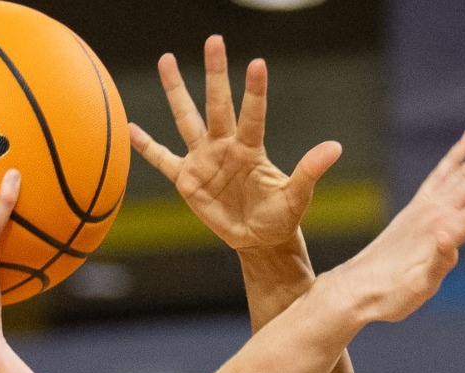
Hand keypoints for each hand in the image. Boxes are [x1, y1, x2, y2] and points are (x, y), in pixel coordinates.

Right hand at [130, 36, 341, 253]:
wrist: (259, 240)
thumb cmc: (281, 217)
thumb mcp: (297, 197)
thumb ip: (309, 171)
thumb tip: (334, 147)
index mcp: (251, 150)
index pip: (252, 115)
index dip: (254, 92)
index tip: (256, 63)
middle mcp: (225, 147)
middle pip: (217, 105)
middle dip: (215, 73)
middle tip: (214, 40)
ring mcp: (203, 160)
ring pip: (186, 119)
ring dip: (176, 91)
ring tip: (167, 59)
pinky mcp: (187, 180)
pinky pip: (162, 159)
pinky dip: (146, 146)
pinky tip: (130, 128)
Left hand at [325, 124, 464, 323]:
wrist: (354, 290)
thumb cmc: (389, 297)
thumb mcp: (419, 288)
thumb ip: (438, 262)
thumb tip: (451, 238)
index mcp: (444, 230)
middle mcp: (435, 212)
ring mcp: (424, 207)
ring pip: (464, 171)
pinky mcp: (415, 209)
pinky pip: (440, 175)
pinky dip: (455, 156)